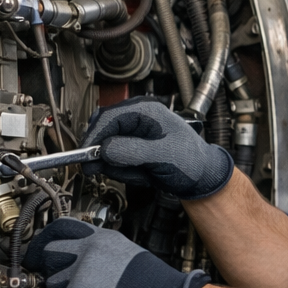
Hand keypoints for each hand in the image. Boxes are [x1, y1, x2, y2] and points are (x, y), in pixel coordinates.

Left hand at [26, 218, 207, 287]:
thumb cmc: (154, 285)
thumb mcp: (124, 254)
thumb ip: (98, 251)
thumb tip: (78, 257)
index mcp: (101, 237)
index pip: (60, 227)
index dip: (44, 238)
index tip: (39, 246)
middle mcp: (89, 249)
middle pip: (46, 251)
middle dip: (45, 266)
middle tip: (52, 277)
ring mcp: (81, 269)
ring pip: (51, 281)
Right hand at [83, 96, 233, 199]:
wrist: (201, 176)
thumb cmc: (191, 162)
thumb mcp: (163, 156)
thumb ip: (133, 152)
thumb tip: (105, 150)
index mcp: (147, 110)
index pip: (108, 117)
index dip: (94, 136)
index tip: (86, 155)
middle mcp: (137, 117)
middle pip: (103, 131)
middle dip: (106, 154)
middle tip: (112, 170)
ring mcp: (133, 132)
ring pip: (106, 148)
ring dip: (117, 165)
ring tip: (141, 173)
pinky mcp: (131, 146)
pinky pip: (114, 159)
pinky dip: (122, 170)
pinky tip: (141, 174)